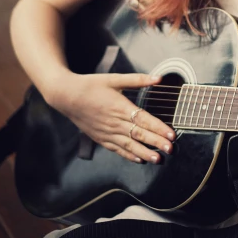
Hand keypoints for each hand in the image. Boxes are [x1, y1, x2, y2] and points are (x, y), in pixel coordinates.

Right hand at [51, 71, 174, 163]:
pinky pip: (116, 149)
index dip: (159, 128)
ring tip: (158, 159)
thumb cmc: (91, 85)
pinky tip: (139, 159)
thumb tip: (159, 78)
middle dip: (156, 143)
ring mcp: (106, 132)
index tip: (171, 135)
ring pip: (129, 145)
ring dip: (144, 153)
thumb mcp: (114, 79)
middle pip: (138, 134)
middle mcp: (114, 122)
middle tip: (170, 150)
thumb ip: (138, 79)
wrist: (66, 96)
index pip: (143, 120)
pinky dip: (128, 155)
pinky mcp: (100, 138)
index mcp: (119, 106)